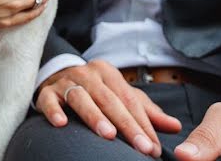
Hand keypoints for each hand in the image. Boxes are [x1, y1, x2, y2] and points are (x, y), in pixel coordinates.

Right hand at [35, 60, 181, 157]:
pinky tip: (61, 124)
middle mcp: (87, 74)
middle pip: (109, 99)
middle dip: (127, 125)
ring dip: (95, 116)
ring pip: (81, 98)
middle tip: (141, 147)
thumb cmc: (95, 91)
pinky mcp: (46, 92)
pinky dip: (54, 110)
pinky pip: (48, 100)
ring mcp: (65, 81)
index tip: (153, 147)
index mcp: (108, 73)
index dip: (143, 123)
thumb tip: (175, 126)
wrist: (56, 76)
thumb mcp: (120, 96)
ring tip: (108, 135)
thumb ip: (146, 111)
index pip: (129, 99)